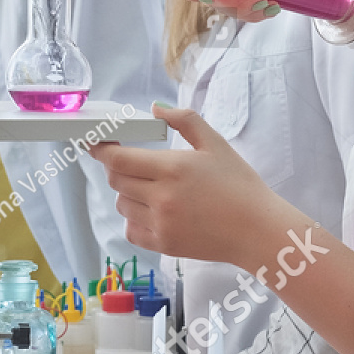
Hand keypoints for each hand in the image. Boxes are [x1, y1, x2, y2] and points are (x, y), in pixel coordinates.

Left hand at [89, 103, 295, 266]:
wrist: (258, 230)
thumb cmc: (240, 186)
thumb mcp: (216, 144)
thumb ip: (184, 120)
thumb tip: (155, 108)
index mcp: (173, 169)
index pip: (118, 159)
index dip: (101, 150)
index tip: (96, 143)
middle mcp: (162, 198)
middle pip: (116, 180)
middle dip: (117, 168)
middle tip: (132, 164)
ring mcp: (161, 224)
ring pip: (122, 205)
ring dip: (127, 194)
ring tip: (151, 189)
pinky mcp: (164, 245)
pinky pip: (131, 230)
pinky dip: (134, 219)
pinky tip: (153, 211)